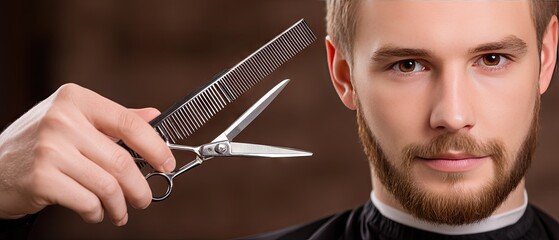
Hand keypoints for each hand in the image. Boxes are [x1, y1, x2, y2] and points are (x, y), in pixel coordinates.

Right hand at [0, 83, 175, 225]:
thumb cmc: (40, 144)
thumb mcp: (75, 120)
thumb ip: (115, 118)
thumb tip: (154, 115)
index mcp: (76, 99)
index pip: (129, 123)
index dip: (155, 147)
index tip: (167, 164)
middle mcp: (62, 120)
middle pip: (121, 160)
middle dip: (139, 187)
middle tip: (144, 199)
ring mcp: (50, 149)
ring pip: (107, 185)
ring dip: (119, 205)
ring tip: (119, 212)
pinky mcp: (42, 178)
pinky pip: (87, 201)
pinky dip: (97, 212)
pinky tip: (95, 212)